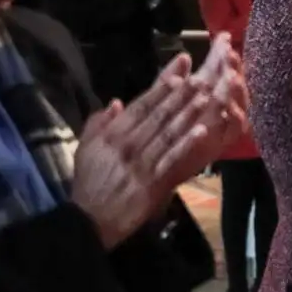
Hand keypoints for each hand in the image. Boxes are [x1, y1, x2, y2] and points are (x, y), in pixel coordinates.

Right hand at [72, 47, 247, 248]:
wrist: (89, 220)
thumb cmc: (89, 183)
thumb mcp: (85, 149)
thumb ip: (97, 123)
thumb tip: (116, 101)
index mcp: (112, 134)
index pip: (140, 104)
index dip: (161, 87)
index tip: (179, 71)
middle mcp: (128, 144)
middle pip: (158, 115)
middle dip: (181, 95)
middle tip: (202, 76)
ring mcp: (141, 163)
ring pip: (168, 133)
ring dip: (188, 114)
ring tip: (206, 97)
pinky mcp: (152, 182)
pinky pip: (172, 159)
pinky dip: (187, 144)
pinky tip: (203, 131)